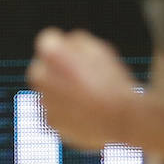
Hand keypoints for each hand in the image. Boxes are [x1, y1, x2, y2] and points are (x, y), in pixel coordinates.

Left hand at [27, 28, 137, 150]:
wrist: (122, 119)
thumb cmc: (112, 82)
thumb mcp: (99, 49)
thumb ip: (76, 42)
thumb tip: (66, 46)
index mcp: (52, 54)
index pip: (48, 41)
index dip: (65, 46)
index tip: (78, 55)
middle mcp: (41, 76)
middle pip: (41, 67)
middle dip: (56, 69)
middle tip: (81, 75)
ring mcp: (44, 101)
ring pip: (48, 91)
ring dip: (61, 90)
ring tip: (88, 95)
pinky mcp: (51, 122)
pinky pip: (55, 111)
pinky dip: (66, 110)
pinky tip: (86, 110)